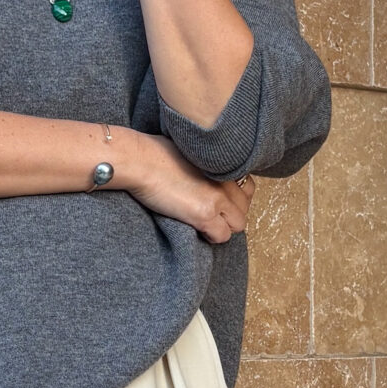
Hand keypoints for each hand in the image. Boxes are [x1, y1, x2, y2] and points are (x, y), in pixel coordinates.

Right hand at [113, 129, 254, 242]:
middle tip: (210, 214)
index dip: (233, 197)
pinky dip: (211, 236)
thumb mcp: (191, 152)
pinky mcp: (205, 214)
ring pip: (238, 224)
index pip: (247, 186)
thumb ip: (206, 165)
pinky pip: (222, 236)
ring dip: (223, 226)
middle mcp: (227, 179)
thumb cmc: (154, 153)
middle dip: (229, 213)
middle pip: (245, 207)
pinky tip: (197, 229)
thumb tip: (206, 178)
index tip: (219, 201)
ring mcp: (218, 197)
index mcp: (224, 163)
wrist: (139, 160)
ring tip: (204, 223)